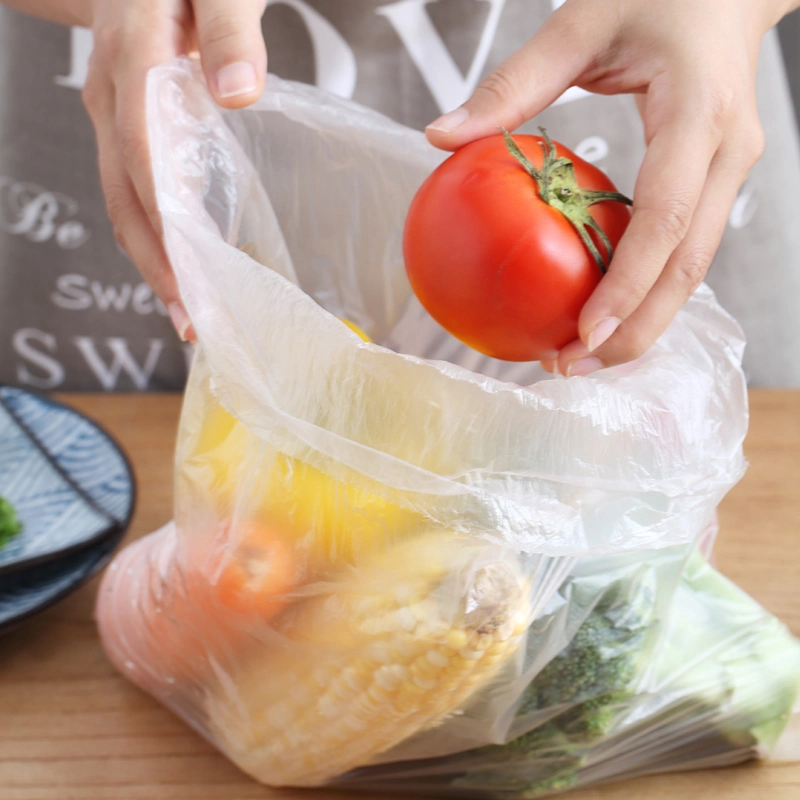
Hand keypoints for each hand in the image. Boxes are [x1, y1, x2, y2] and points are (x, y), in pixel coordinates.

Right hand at [81, 0, 267, 340]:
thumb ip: (230, 28)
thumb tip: (237, 93)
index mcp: (134, 56)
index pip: (143, 152)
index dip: (164, 217)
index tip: (190, 272)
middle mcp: (112, 93)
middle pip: (123, 192)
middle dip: (155, 262)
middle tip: (190, 320)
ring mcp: (114, 111)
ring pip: (123, 198)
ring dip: (152, 260)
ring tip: (187, 312)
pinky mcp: (127, 124)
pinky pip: (133, 188)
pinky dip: (155, 234)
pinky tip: (181, 266)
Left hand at [426, 0, 796, 375]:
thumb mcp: (581, 23)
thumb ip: (512, 83)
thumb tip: (441, 135)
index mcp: (699, 116)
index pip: (664, 218)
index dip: (628, 284)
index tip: (584, 332)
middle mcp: (726, 154)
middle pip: (689, 266)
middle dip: (636, 329)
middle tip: (573, 368)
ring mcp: (728, 172)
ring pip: (693, 269)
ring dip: (642, 322)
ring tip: (583, 359)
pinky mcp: (714, 182)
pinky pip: (681, 248)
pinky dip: (645, 290)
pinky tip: (602, 312)